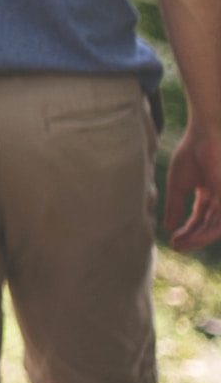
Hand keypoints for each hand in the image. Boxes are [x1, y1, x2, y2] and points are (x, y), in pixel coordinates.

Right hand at [164, 126, 220, 250]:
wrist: (203, 136)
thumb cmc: (190, 153)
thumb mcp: (177, 184)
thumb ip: (174, 206)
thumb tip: (167, 227)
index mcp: (207, 193)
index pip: (198, 218)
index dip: (187, 231)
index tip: (173, 240)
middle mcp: (218, 198)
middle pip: (207, 225)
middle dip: (192, 238)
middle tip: (177, 246)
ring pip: (214, 227)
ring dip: (198, 239)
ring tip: (182, 245)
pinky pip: (219, 222)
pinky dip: (207, 233)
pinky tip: (192, 239)